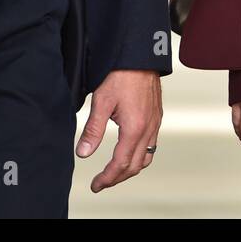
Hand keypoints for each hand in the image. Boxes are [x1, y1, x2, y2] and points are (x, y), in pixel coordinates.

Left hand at [76, 69, 162, 192]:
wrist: (140, 56)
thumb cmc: (122, 74)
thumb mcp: (101, 102)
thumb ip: (93, 130)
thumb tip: (84, 152)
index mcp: (135, 128)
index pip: (121, 163)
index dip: (107, 178)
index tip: (96, 185)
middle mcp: (149, 128)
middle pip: (136, 165)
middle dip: (118, 178)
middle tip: (101, 182)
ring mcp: (155, 123)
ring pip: (147, 157)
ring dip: (131, 169)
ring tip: (115, 172)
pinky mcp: (156, 117)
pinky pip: (152, 145)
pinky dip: (140, 156)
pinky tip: (129, 151)